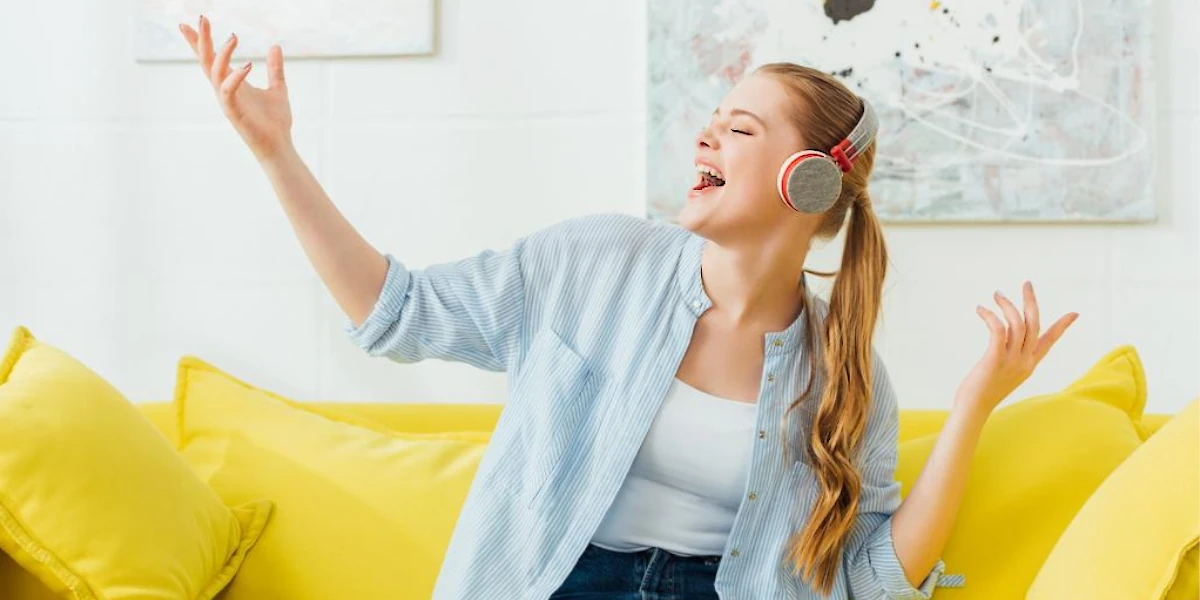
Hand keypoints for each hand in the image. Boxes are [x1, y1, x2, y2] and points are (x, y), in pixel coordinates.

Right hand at [179, 15, 293, 161]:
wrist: (279, 145)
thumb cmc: (275, 121)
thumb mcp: (278, 88)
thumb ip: (275, 68)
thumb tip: (275, 46)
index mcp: (233, 83)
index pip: (212, 58)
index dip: (199, 42)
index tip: (189, 23)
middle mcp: (225, 90)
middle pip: (207, 61)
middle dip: (201, 40)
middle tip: (201, 18)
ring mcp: (227, 101)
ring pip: (215, 71)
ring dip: (222, 53)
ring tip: (234, 37)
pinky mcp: (233, 112)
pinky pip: (228, 90)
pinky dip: (235, 76)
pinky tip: (248, 65)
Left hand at [955, 281, 1078, 414]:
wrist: (973, 409)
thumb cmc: (981, 392)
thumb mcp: (1001, 373)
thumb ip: (1007, 358)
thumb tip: (1000, 345)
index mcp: (1029, 364)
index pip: (1050, 341)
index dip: (1062, 326)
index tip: (1074, 313)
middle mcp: (1025, 361)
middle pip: (1035, 324)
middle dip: (1032, 302)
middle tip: (1027, 284)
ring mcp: (1012, 360)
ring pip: (1018, 324)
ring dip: (1007, 305)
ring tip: (996, 295)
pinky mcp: (995, 359)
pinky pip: (999, 330)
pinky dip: (991, 316)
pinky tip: (981, 310)